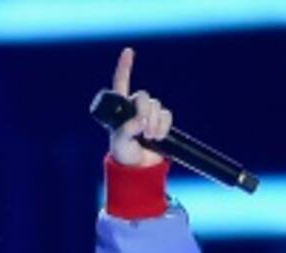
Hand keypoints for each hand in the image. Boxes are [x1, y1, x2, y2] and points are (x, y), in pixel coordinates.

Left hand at [108, 47, 171, 168]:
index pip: (121, 83)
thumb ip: (125, 131)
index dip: (125, 67)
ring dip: (153, 122)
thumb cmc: (123, 155)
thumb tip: (138, 121)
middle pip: (143, 96)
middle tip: (142, 129)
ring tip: (148, 137)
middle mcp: (134, 108)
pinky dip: (163, 126)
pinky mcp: (161, 121)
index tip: (128, 51)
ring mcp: (149, 114)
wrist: (138, 167)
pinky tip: (157, 137)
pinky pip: (166, 116)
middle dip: (144, 111)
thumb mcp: (119, 144)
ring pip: (156, 106)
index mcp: (120, 110)